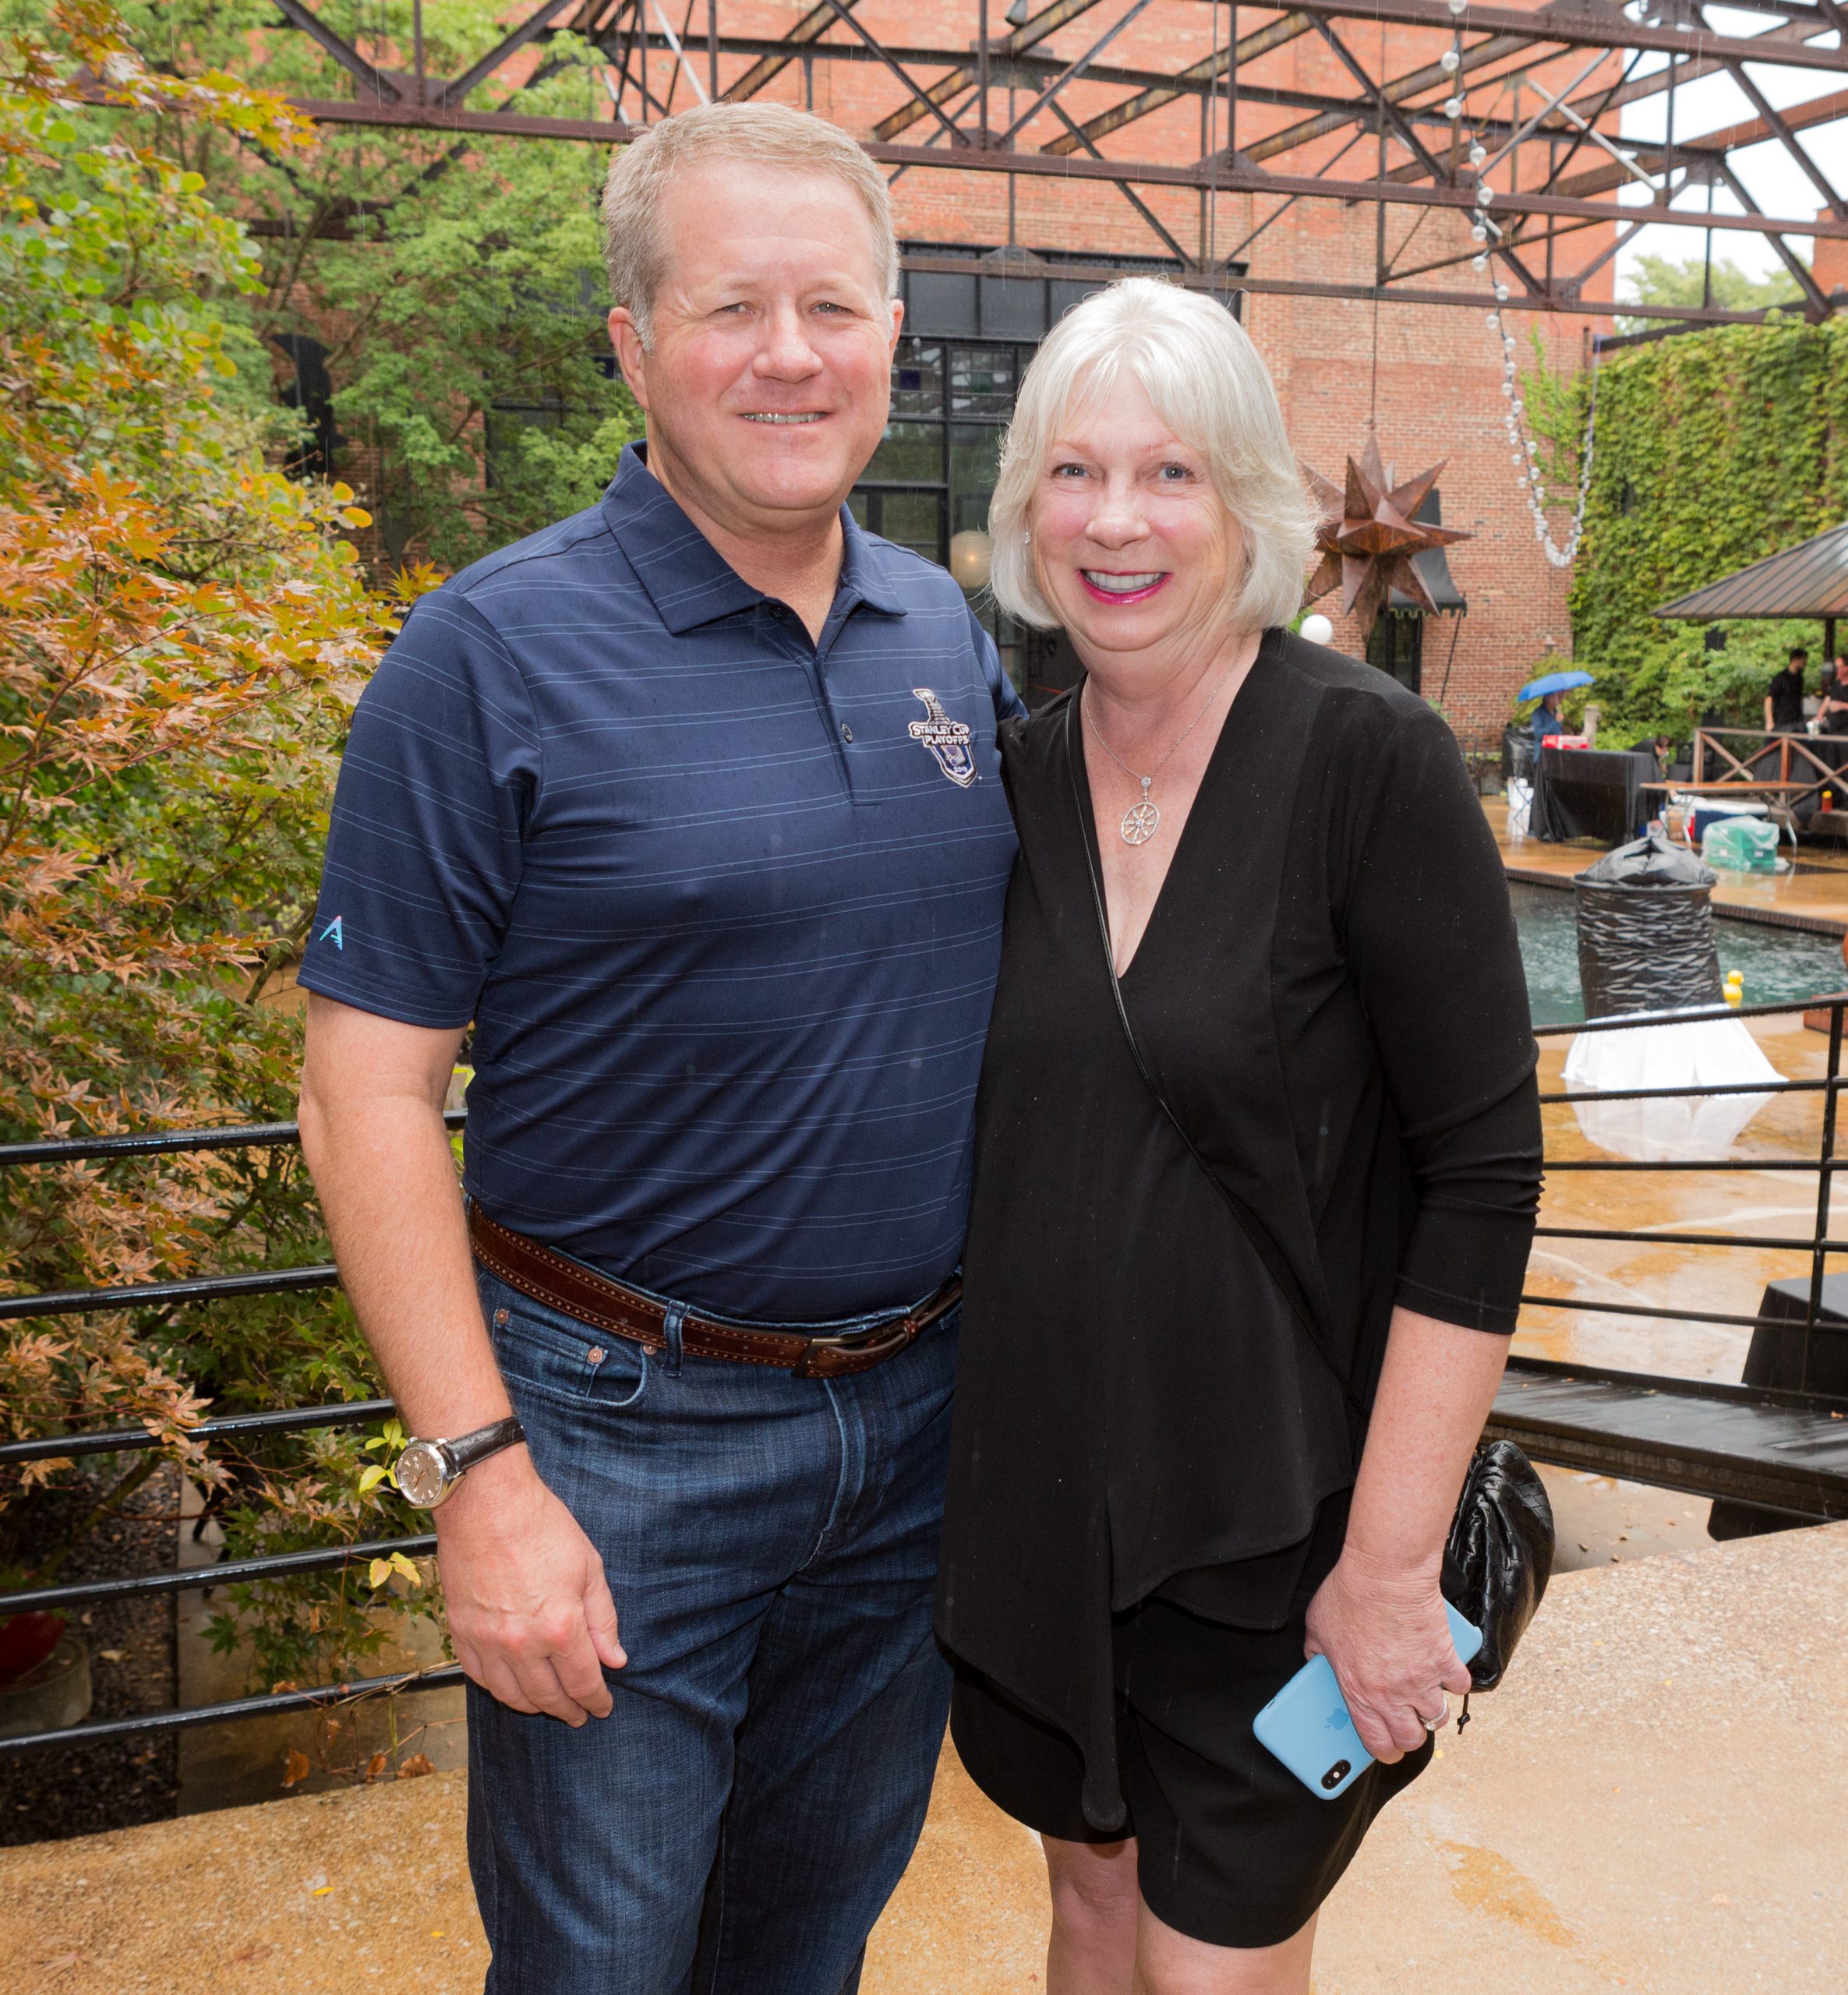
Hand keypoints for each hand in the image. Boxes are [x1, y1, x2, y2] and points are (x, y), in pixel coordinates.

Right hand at [434, 1445, 625, 1724]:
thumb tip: (615, 1660)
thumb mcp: (589, 1568)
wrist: (487, 1503)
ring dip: (534, 1706)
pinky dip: (499, 1689)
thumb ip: (603, 1619)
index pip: (583, 1682)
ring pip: (512, 1695)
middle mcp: (521, 1644)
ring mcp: (487, 1642)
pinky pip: (480, 1678)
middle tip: (579, 1715)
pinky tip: (512, 1686)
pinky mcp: (461, 1632)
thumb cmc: (543, 1527)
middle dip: (567, 1710)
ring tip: (549, 1705)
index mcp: (560, 1628)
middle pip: (548, 1696)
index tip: (603, 1708)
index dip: (596, 1700)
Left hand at [1303, 1546, 1471, 1763]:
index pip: (1376, 1742)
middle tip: (1408, 1727)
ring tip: (1427, 1701)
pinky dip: (1455, 1682)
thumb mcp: (1317, 1627)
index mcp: (1359, 1692)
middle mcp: (1393, 1694)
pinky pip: (1459, 1685)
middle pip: (1411, 1738)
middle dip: (1410, 1737)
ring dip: (1433, 1712)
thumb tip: (1315, 1660)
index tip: (1387, 1751)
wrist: (1384, 1575)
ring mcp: (1422, 1680)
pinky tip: (1447, 1674)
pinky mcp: (1445, 1660)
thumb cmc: (1349, 1596)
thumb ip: (1316, 1652)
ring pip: (1437, 1717)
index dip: (1384, 1753)